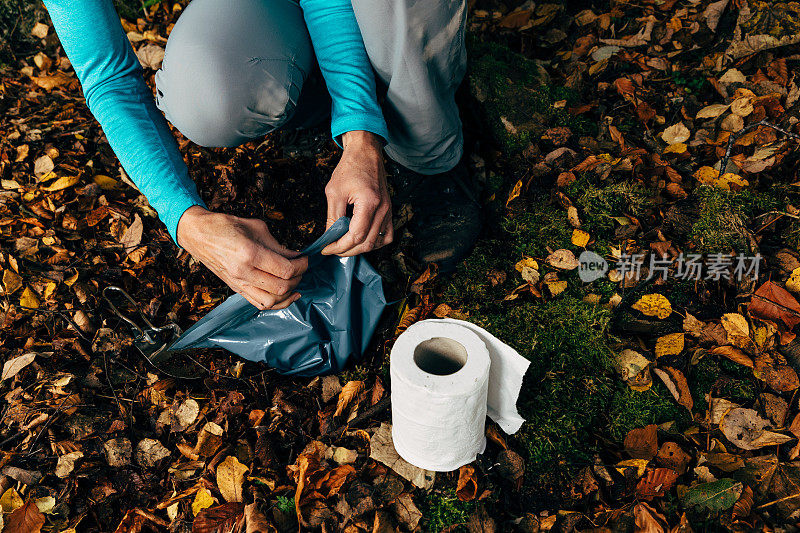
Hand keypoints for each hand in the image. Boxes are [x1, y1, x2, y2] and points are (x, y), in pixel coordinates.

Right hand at [177, 206, 307, 309]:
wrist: (198, 234)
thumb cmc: (225, 226)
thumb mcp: (257, 227)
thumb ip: (278, 245)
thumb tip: (296, 256)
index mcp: (250, 254)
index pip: (285, 270)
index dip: (302, 266)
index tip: (305, 259)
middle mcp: (244, 272)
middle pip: (281, 287)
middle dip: (298, 278)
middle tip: (301, 268)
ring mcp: (238, 283)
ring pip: (272, 301)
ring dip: (288, 294)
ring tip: (295, 282)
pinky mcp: (235, 289)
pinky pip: (259, 304)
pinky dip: (276, 303)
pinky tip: (286, 295)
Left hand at [322, 130, 392, 255]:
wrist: (365, 153)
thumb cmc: (350, 168)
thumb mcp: (334, 191)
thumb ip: (332, 217)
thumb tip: (329, 237)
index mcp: (369, 202)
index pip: (356, 236)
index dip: (340, 247)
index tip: (327, 248)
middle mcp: (383, 209)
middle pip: (367, 243)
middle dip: (347, 250)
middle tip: (332, 249)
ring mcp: (388, 211)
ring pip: (378, 243)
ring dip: (360, 248)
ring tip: (345, 245)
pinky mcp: (389, 211)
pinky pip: (387, 235)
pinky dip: (374, 242)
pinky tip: (362, 240)